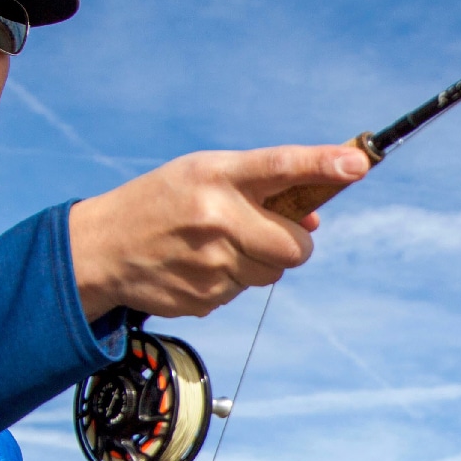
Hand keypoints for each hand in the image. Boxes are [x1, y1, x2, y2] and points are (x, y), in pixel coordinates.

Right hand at [67, 142, 371, 321]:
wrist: (102, 248)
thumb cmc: (163, 201)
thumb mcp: (203, 174)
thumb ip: (260, 188)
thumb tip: (316, 217)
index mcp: (217, 176)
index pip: (280, 166)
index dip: (322, 164)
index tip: (358, 163)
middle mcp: (217, 219)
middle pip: (296, 247)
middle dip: (295, 242)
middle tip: (274, 231)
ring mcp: (211, 264)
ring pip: (272, 273)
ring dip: (260, 260)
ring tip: (220, 244)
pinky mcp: (204, 298)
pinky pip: (243, 291)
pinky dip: (231, 280)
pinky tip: (198, 265)